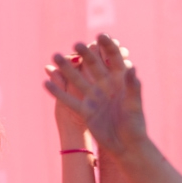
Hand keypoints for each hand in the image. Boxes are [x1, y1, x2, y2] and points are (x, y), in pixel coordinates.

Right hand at [43, 35, 144, 151]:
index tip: (100, 36)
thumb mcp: (134, 105)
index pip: (113, 58)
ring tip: (54, 56)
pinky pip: (68, 100)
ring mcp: (94, 97)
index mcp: (120, 81)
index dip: (107, 46)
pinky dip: (57, 92)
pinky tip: (46, 82)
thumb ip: (132, 87)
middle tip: (76, 44)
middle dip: (85, 54)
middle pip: (93, 65)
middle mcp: (105, 86)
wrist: (127, 146)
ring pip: (77, 79)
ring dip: (66, 68)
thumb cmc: (135, 125)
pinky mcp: (85, 110)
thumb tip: (131, 68)